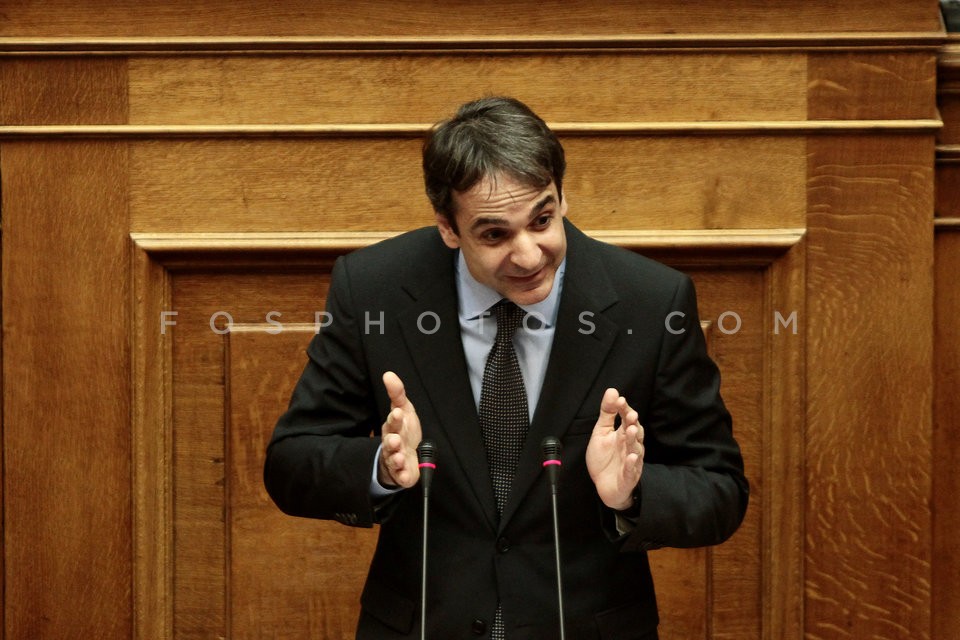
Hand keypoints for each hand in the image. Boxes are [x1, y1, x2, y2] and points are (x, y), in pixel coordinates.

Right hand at [378, 371, 421, 488]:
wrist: (406, 456)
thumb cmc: (404, 431)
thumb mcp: (404, 409)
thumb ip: (397, 393)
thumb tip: (388, 374)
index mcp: (393, 428)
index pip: (393, 422)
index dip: (395, 419)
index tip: (398, 413)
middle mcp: (392, 444)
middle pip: (390, 442)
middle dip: (392, 440)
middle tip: (395, 438)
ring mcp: (396, 459)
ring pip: (393, 459)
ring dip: (396, 458)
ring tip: (400, 456)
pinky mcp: (402, 474)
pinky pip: (400, 476)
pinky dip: (401, 476)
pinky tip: (404, 475)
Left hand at [586, 388, 644, 510]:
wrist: (604, 485)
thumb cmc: (604, 458)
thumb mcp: (601, 432)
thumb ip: (607, 413)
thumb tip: (612, 391)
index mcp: (623, 434)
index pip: (627, 418)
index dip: (624, 409)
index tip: (619, 400)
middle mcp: (630, 446)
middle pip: (635, 433)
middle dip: (633, 424)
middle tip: (631, 414)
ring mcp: (631, 461)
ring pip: (635, 450)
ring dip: (634, 440)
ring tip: (631, 430)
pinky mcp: (628, 477)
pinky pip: (631, 470)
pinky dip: (631, 464)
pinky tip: (631, 457)